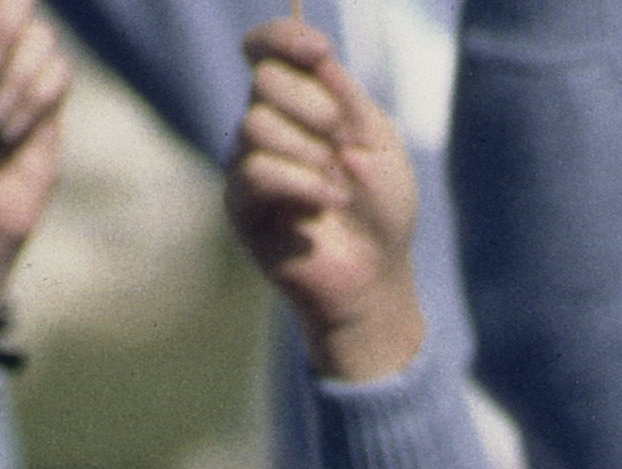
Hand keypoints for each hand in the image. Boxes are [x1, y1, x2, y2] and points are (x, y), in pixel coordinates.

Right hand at [230, 20, 424, 386]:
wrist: (375, 276)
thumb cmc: (381, 210)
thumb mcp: (377, 140)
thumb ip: (345, 96)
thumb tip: (315, 54)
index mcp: (298, 104)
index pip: (265, 50)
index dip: (281, 39)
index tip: (318, 52)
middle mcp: (266, 128)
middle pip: (263, 81)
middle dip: (311, 105)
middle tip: (342, 142)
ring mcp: (247, 166)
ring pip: (255, 125)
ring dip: (307, 152)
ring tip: (338, 185)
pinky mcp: (241, 207)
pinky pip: (256, 173)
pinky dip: (300, 185)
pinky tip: (328, 203)